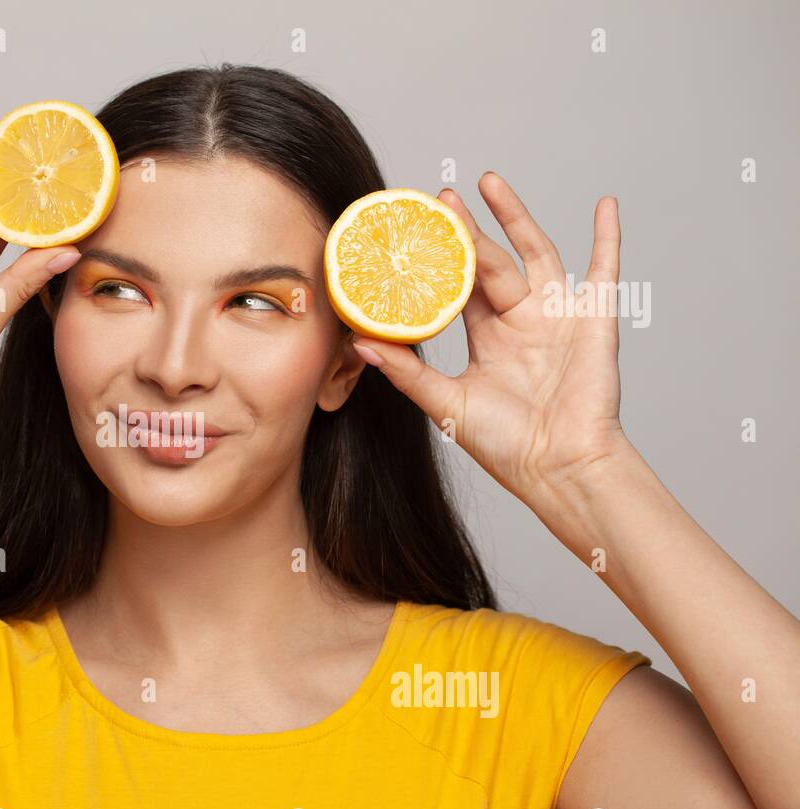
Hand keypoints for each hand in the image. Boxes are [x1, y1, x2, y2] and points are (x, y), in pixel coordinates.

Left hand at [353, 171, 631, 503]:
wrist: (559, 469)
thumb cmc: (507, 445)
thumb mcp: (446, 404)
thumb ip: (406, 371)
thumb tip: (357, 343)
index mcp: (488, 339)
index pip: (458, 288)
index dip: (438, 260)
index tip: (413, 231)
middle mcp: (521, 322)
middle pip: (490, 263)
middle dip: (466, 230)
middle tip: (439, 197)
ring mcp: (558, 317)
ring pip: (536, 252)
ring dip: (515, 216)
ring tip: (488, 181)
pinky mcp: (594, 321)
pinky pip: (605, 271)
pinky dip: (608, 237)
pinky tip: (605, 203)